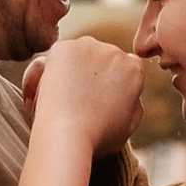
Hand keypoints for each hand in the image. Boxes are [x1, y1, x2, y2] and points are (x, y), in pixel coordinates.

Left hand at [22, 36, 142, 151]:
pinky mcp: (63, 48)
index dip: (108, 83)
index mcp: (134, 70)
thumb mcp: (128, 127)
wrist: (68, 136)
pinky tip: (51, 92)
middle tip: (78, 101)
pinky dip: (51, 71)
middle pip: (101, 57)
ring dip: (72, 70)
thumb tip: (132, 95)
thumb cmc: (96, 138)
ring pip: (79, 54)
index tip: (97, 99)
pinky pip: (57, 56)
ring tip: (64, 99)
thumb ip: (134, 105)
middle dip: (91, 74)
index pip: (124, 67)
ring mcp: (88, 46)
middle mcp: (115, 52)